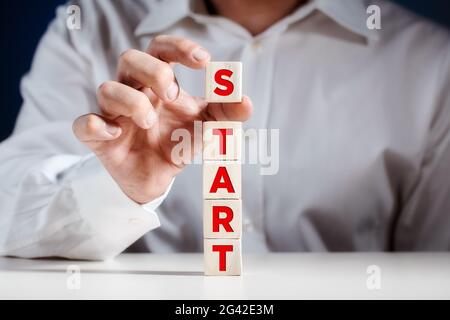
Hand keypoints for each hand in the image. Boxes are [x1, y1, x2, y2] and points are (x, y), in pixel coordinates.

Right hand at [73, 35, 252, 203]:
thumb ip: (225, 114)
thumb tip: (247, 102)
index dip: (179, 47)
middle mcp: (133, 91)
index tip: (204, 60)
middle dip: (154, 71)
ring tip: (149, 123)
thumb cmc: (175, 142)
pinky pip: (84, 124)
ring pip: (107, 88)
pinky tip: (115, 133)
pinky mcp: (99, 138)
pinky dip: (96, 126)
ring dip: (131, 101)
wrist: (155, 179)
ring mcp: (113, 114)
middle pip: (130, 58)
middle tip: (173, 95)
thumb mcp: (204, 127)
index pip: (161, 49)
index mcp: (158, 83)